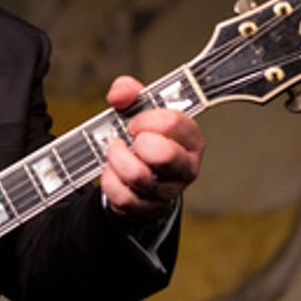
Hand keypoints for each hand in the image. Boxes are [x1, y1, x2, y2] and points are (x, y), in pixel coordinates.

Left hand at [100, 74, 204, 221]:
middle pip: (163, 154)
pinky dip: (110, 181)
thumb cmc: (145, 139)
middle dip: (138, 143)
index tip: (134, 123)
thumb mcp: (140, 109)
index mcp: (190, 139)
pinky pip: (122, 196)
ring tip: (116, 153)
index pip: (173, 123)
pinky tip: (112, 172)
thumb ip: (129, 92)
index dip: (145, 119)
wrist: (142, 179)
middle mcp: (185, 167)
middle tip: (131, 140)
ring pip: (138, 176)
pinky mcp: (148, 209)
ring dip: (117, 160)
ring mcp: (168, 191)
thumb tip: (119, 95)